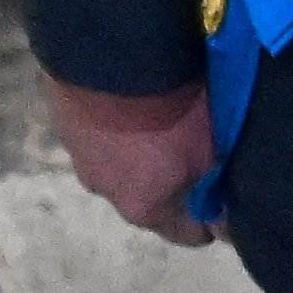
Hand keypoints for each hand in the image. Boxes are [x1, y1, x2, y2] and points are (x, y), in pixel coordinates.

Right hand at [44, 75, 216, 244]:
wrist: (114, 57)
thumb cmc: (174, 112)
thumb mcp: (211, 152)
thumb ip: (217, 190)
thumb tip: (225, 226)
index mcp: (145, 209)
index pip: (187, 235)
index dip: (211, 221)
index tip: (226, 201)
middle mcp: (107, 192)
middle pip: (151, 201)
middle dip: (174, 186)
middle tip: (198, 155)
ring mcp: (81, 157)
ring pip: (121, 168)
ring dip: (140, 155)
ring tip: (161, 123)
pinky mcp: (66, 124)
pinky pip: (101, 136)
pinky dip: (117, 128)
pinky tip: (133, 105)